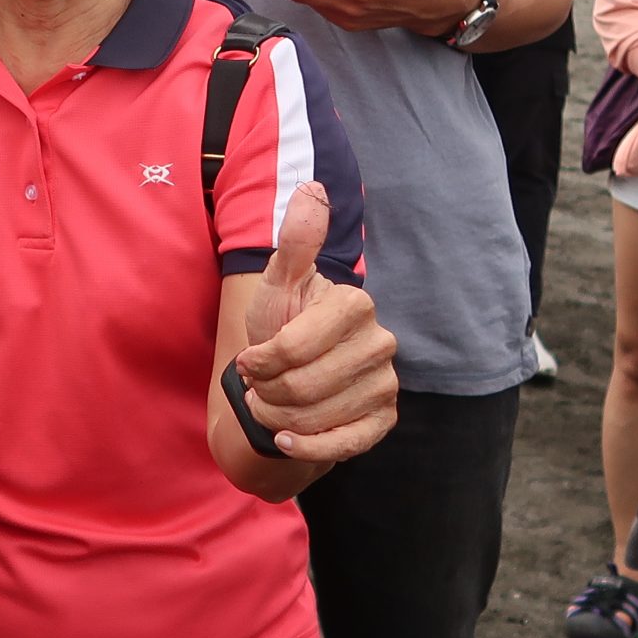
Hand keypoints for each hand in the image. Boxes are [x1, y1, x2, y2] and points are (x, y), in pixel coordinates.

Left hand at [233, 183, 398, 462]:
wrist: (291, 377)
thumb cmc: (282, 325)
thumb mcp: (278, 284)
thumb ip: (295, 243)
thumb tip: (313, 189)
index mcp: (355, 304)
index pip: (292, 347)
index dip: (260, 360)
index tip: (250, 359)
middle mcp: (381, 343)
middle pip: (301, 386)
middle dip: (266, 392)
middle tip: (259, 386)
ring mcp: (387, 384)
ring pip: (316, 418)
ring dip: (278, 419)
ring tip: (271, 405)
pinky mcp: (384, 421)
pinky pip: (344, 445)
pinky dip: (306, 447)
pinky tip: (287, 439)